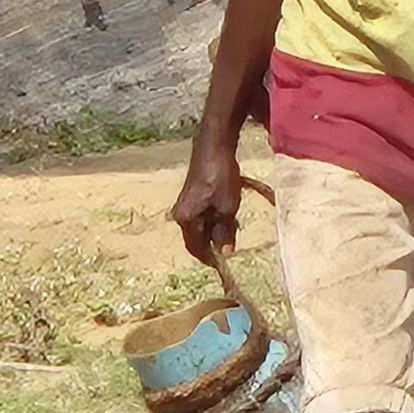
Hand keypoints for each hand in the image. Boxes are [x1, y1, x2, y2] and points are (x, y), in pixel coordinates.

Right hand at [171, 133, 241, 261]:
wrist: (213, 147)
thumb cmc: (220, 177)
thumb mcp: (228, 208)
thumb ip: (225, 231)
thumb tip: (225, 252)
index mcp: (186, 219)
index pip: (196, 248)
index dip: (210, 258)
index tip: (223, 265)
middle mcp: (180, 214)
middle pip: (198, 237)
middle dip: (215, 241)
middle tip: (233, 240)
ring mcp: (185, 204)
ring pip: (202, 225)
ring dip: (216, 228)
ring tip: (232, 223)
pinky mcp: (191, 195)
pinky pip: (202, 214)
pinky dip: (215, 217)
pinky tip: (228, 211)